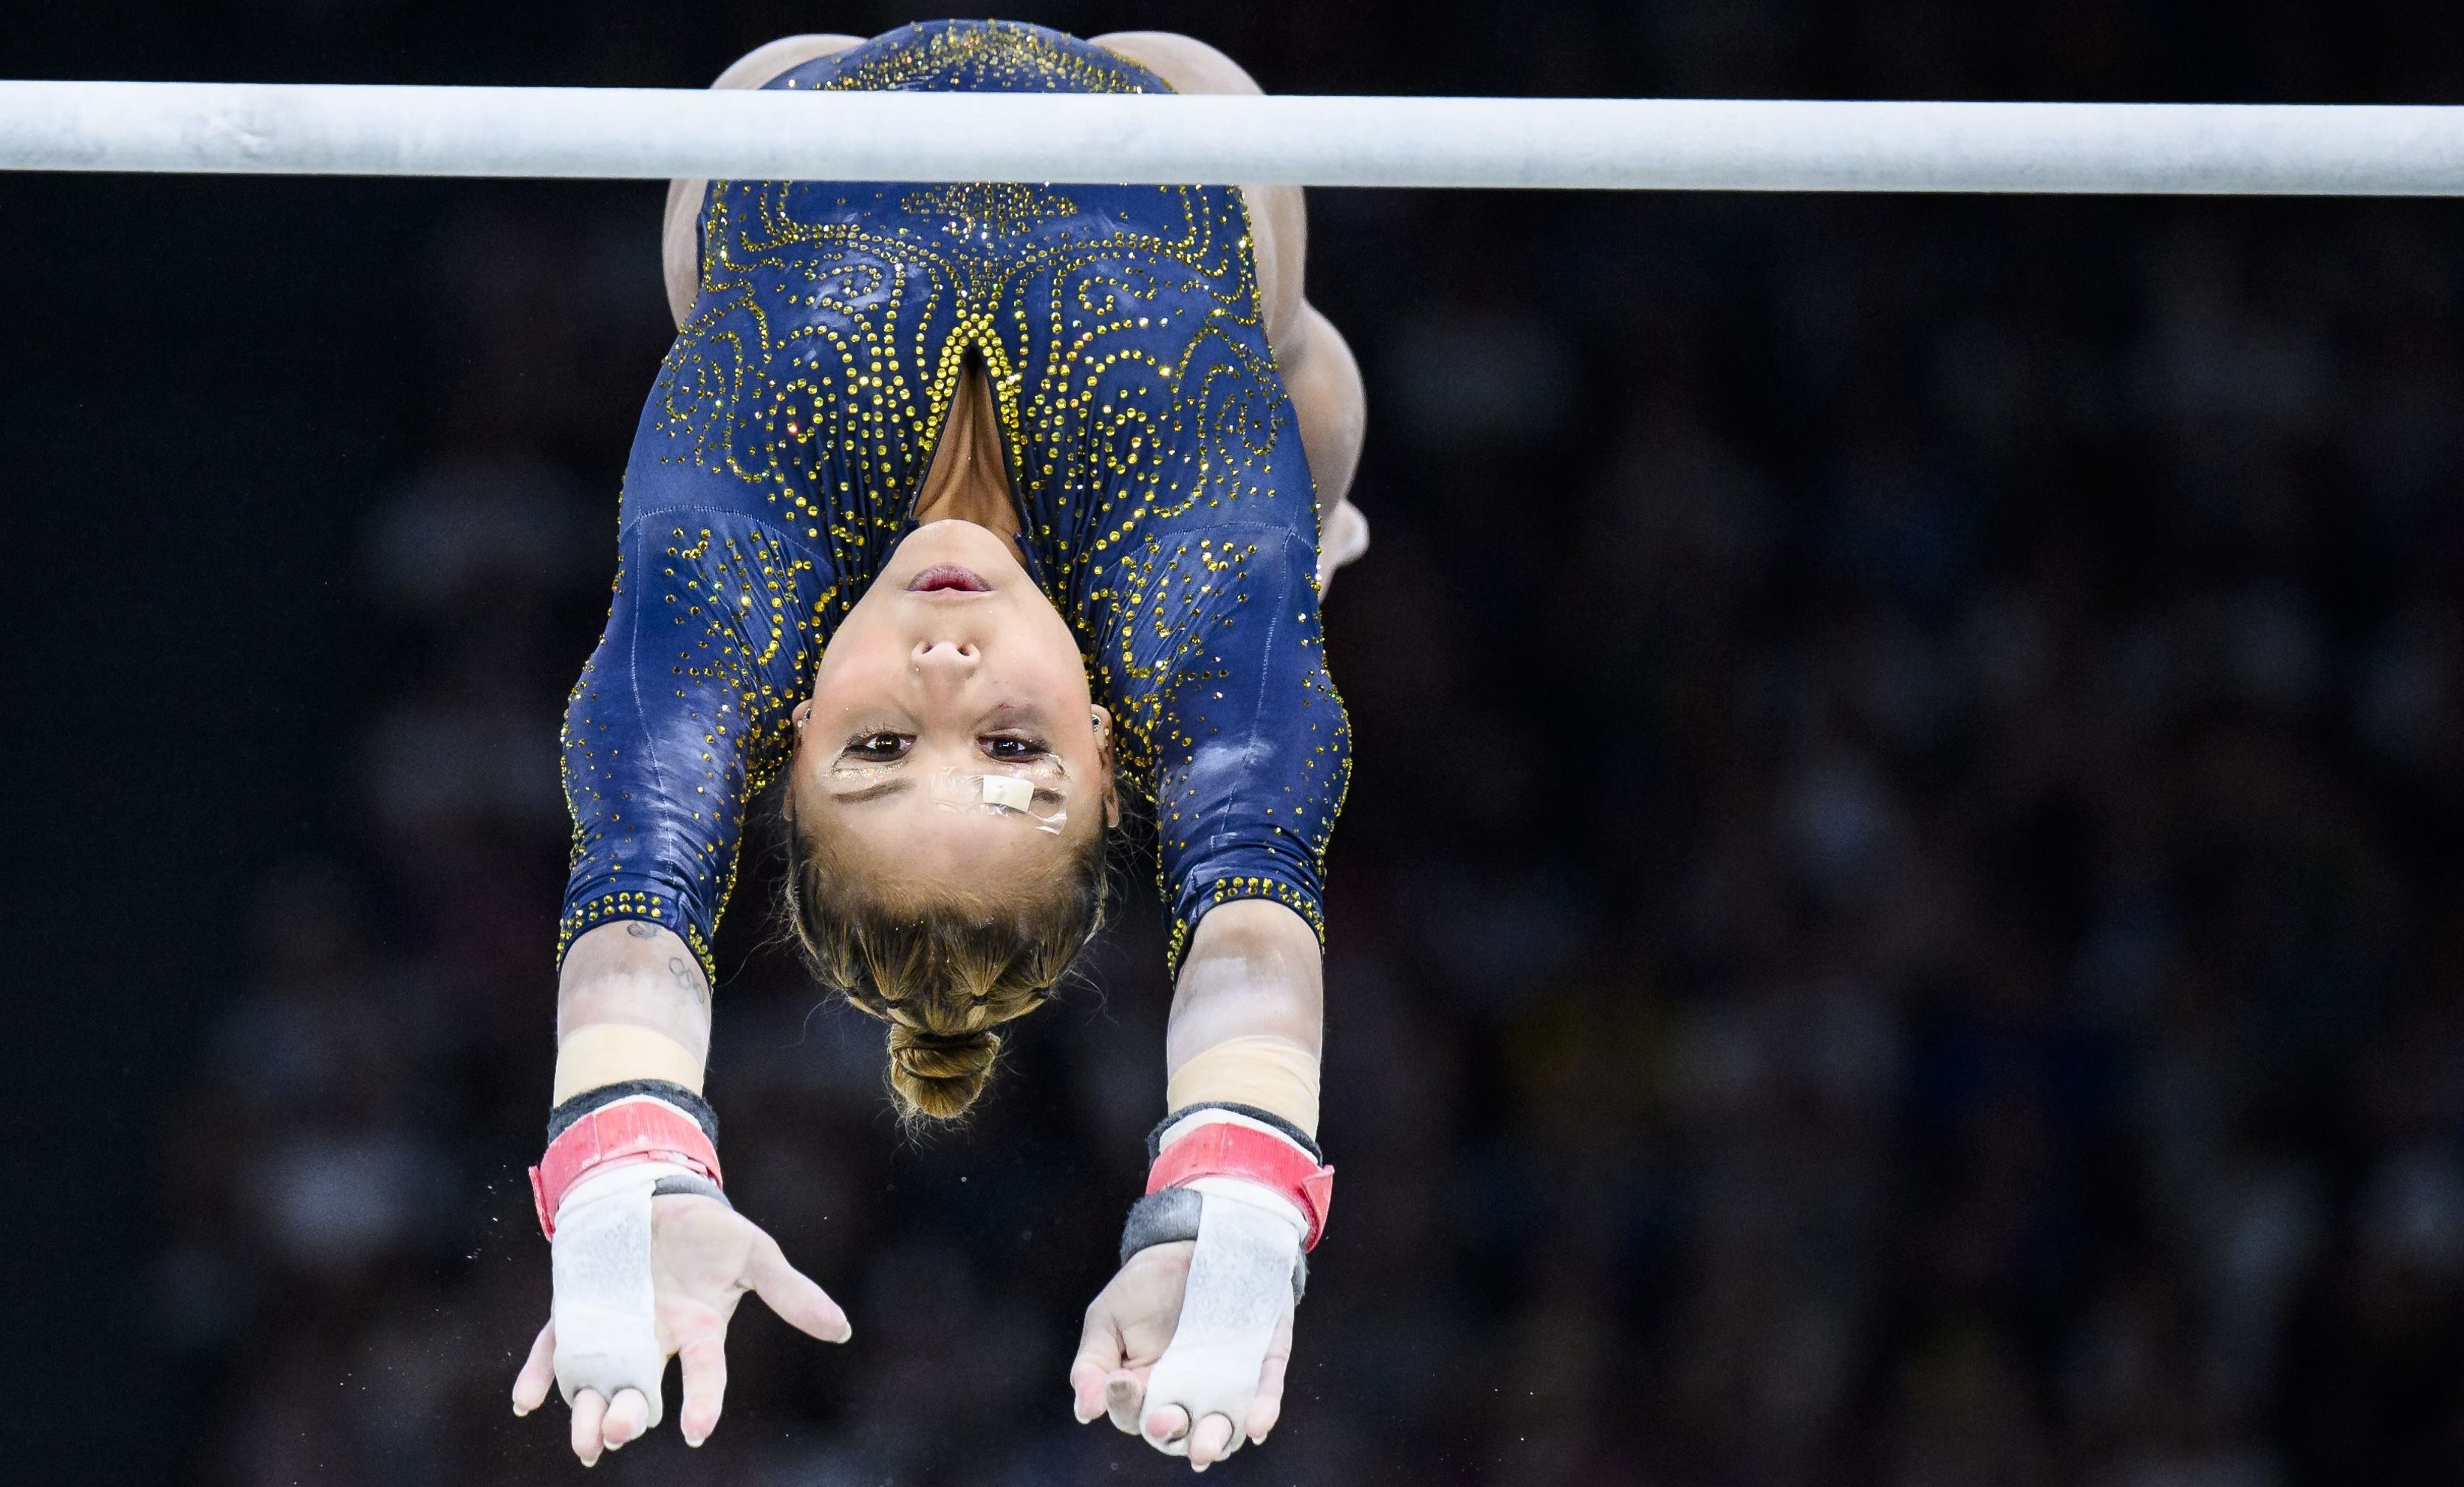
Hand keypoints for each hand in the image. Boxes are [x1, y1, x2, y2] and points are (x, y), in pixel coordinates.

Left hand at [511, 1189, 849, 1465]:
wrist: (655, 1190)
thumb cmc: (709, 1227)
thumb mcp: (755, 1255)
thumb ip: (792, 1294)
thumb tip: (844, 1331)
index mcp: (698, 1332)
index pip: (704, 1376)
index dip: (703, 1404)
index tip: (697, 1432)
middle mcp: (652, 1341)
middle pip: (639, 1393)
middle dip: (628, 1417)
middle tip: (620, 1430)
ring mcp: (610, 1328)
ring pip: (595, 1383)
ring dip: (586, 1414)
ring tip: (586, 1439)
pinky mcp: (574, 1311)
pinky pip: (552, 1348)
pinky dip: (537, 1375)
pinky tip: (527, 1399)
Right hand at [1068, 1231, 1296, 1470]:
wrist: (1192, 1242)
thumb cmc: (1144, 1286)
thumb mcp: (1107, 1317)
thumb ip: (1092, 1364)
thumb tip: (1085, 1411)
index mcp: (1146, 1390)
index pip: (1135, 1415)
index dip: (1126, 1407)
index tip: (1121, 1381)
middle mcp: (1187, 1395)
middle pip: (1182, 1433)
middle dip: (1174, 1435)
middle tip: (1169, 1421)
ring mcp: (1227, 1381)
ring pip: (1225, 1425)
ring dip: (1218, 1438)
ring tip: (1208, 1444)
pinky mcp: (1262, 1362)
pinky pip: (1266, 1392)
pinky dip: (1263, 1410)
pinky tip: (1257, 1424)